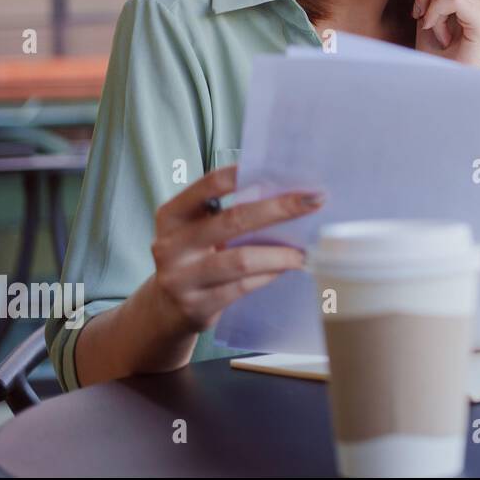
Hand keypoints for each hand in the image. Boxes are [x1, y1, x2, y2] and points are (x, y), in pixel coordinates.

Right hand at [149, 164, 324, 334]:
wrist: (164, 310)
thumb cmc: (193, 259)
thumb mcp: (197, 231)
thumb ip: (226, 213)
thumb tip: (285, 194)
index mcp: (172, 216)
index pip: (208, 185)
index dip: (244, 175)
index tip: (283, 170)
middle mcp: (171, 244)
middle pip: (233, 220)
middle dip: (279, 209)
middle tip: (314, 201)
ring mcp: (181, 277)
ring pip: (241, 260)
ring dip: (280, 254)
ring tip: (304, 251)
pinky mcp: (197, 305)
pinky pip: (242, 287)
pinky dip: (269, 275)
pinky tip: (287, 269)